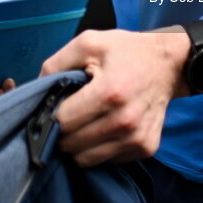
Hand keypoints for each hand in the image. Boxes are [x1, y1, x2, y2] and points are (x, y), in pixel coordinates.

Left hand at [40, 26, 190, 165]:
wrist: (169, 64)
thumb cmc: (126, 51)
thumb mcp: (89, 42)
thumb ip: (56, 63)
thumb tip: (34, 90)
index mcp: (109, 92)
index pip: (62, 122)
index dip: (52, 114)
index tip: (54, 105)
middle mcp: (124, 121)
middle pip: (71, 145)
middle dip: (63, 131)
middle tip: (69, 113)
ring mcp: (136, 138)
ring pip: (85, 159)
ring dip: (79, 143)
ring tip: (86, 120)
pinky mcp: (145, 148)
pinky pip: (106, 160)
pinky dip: (99, 148)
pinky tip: (104, 126)